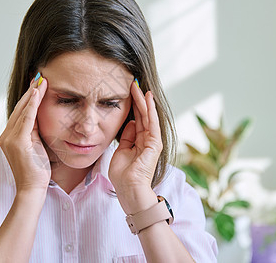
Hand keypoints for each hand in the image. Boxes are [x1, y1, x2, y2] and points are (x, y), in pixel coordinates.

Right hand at [0, 75, 49, 192]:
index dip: (29, 98)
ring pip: (23, 110)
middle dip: (31, 92)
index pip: (20, 112)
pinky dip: (32, 105)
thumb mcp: (35, 145)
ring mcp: (10, 138)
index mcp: (9, 136)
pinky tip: (37, 93)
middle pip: (20, 108)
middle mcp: (6, 135)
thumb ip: (34, 131)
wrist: (32, 188)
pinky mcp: (17, 142)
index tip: (37, 85)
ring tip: (42, 81)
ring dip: (33, 94)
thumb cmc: (36, 170)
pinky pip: (26, 119)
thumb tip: (38, 115)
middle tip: (40, 77)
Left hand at [108, 81, 162, 196]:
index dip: (132, 106)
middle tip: (132, 84)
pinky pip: (152, 122)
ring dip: (143, 100)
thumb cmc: (123, 176)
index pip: (136, 120)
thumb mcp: (121, 151)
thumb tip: (130, 123)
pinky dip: (150, 109)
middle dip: (137, 99)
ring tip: (137, 86)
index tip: (127, 93)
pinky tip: (147, 97)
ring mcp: (152, 141)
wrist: (129, 190)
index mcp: (138, 142)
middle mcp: (147, 140)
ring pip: (147, 116)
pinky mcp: (154, 143)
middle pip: (142, 115)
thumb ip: (126, 137)